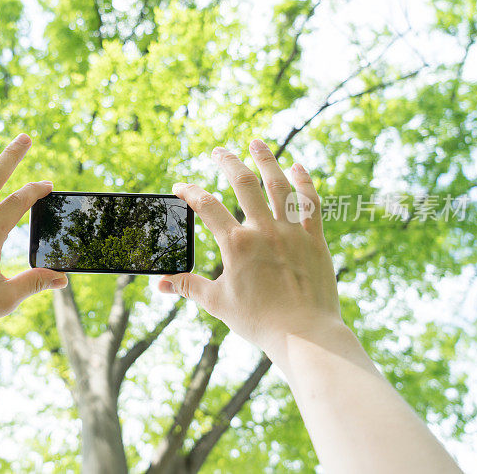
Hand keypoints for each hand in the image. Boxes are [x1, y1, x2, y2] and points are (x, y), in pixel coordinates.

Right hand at [158, 139, 341, 357]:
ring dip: (266, 160)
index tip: (180, 187)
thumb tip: (160, 283)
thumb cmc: (259, 321)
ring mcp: (292, 232)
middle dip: (228, 163)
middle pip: (243, 184)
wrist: (305, 335)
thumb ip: (188, 287)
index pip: (206, 207)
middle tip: (219, 151)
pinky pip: (310, 203)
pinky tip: (297, 167)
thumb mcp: (217, 303)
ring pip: (278, 185)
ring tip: (256, 142)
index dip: (190, 192)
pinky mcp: (315, 239)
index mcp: (236, 244)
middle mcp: (264, 230)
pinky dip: (304, 182)